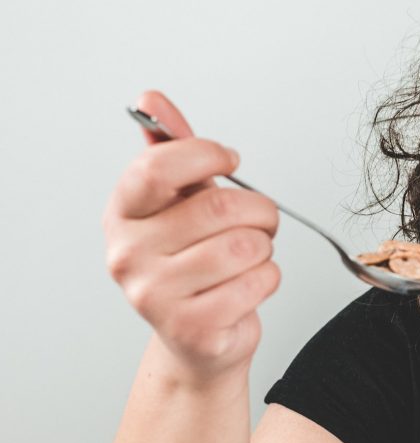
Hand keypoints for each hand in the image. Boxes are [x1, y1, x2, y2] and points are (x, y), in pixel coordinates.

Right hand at [102, 91, 280, 385]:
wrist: (196, 339)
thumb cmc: (192, 264)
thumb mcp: (180, 203)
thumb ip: (171, 151)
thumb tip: (152, 99)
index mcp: (123, 214)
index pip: (158, 167)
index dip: (207, 154)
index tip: (230, 160)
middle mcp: (128, 254)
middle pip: (219, 207)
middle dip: (260, 210)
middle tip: (262, 219)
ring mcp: (155, 295)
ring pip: (245, 247)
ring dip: (265, 248)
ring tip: (251, 256)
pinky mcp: (192, 328)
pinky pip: (258, 283)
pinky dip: (269, 279)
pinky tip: (249, 285)